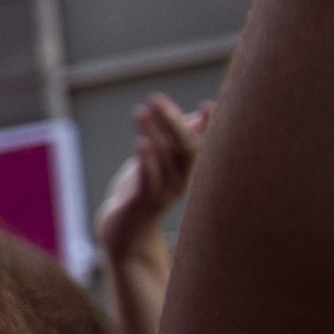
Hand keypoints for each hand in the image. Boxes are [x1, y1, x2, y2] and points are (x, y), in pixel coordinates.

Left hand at [95, 94, 206, 268]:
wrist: (123, 235)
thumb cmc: (142, 194)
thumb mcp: (162, 165)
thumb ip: (177, 142)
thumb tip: (202, 116)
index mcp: (187, 170)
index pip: (201, 144)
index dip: (208, 126)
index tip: (210, 104)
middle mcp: (182, 180)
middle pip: (188, 148)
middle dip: (174, 123)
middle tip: (158, 99)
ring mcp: (164, 193)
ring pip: (165, 160)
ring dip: (153, 133)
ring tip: (142, 111)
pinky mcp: (143, 203)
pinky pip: (149, 180)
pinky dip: (148, 160)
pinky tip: (141, 142)